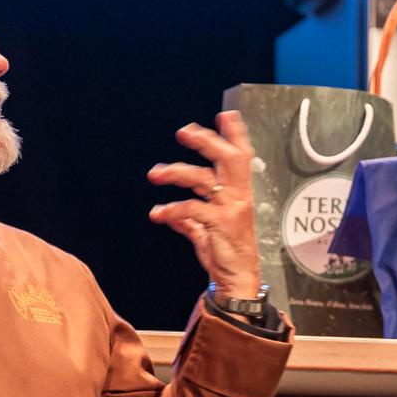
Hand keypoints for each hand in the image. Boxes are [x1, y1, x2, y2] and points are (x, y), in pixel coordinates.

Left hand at [148, 110, 261, 298]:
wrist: (237, 281)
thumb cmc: (226, 255)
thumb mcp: (206, 233)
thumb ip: (189, 221)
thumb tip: (168, 215)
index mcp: (239, 194)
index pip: (241, 158)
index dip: (235, 136)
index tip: (226, 115)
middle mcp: (238, 197)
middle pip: (227, 158)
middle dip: (206, 141)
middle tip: (183, 132)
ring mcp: (231, 210)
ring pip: (203, 179)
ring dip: (176, 172)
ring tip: (155, 174)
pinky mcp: (219, 225)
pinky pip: (191, 209)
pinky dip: (171, 210)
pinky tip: (157, 213)